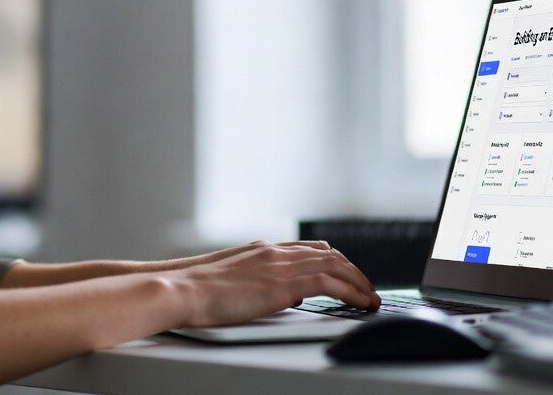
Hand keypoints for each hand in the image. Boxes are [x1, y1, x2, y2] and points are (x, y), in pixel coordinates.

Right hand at [166, 240, 379, 327]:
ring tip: (372, 299)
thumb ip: (257, 282)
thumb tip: (279, 294)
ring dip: (359, 282)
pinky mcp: (284, 284)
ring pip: (336, 266)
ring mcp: (280, 265)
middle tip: (367, 288)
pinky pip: (330, 284)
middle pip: (329, 255)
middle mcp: (275, 251)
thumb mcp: (231, 280)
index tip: (346, 275)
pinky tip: (362, 304)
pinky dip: (352, 292)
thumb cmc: (195, 291)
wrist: (181, 289)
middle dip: (352, 271)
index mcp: (262, 249)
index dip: (333, 262)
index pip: (309, 249)